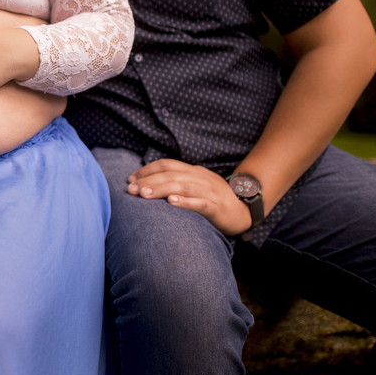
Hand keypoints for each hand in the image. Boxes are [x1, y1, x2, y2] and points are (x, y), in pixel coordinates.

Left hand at [127, 159, 253, 235]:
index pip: (167, 165)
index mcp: (193, 171)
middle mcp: (200, 178)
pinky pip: (200, 203)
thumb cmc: (214, 199)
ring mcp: (209, 192)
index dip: (147, 170)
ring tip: (144, 195)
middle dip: (148, 181)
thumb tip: (148, 185)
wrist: (245, 209)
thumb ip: (177, 182)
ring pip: (182, 187)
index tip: (130, 179)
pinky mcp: (216, 207)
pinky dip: (185, 202)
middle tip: (130, 190)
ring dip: (160, 190)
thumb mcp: (195, 186)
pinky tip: (171, 203)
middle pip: (171, 175)